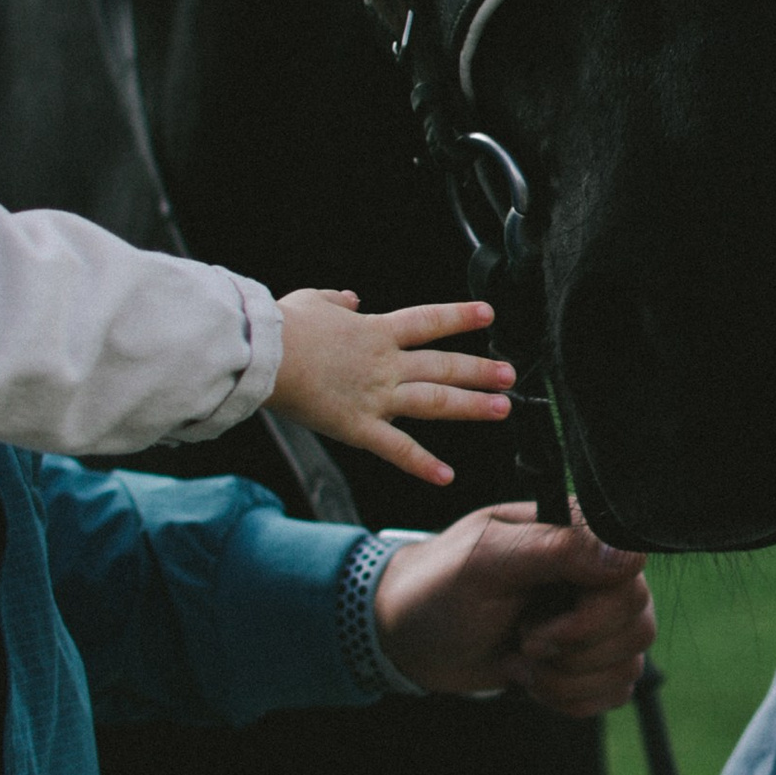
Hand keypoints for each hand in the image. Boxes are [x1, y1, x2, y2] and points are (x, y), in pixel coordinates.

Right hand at [272, 289, 514, 486]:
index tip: (488, 314)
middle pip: (443, 365)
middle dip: (480, 370)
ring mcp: (376, 396)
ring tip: (503, 409)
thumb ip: (337, 300)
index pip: (428, 320)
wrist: (265, 353)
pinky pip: (396, 448)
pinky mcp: (358, 426)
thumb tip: (352, 298)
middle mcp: (384, 363)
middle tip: (510, 375)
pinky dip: (422, 464)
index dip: (460, 317)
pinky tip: (446, 475)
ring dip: (471, 406)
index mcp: (375, 331)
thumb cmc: (282, 326)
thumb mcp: (313, 300)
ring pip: (434, 402)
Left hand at [373, 502, 654, 713]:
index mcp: (576, 532)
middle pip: (637, 624)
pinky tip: (533, 680)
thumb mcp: (485, 561)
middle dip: (572, 650)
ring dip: (567, 679)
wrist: (412, 638)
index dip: (594, 613)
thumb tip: (628, 557)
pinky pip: (616, 690)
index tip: (541, 625)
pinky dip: (571, 698)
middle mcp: (597, 572)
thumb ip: (556, 550)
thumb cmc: (439, 588)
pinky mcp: (591, 658)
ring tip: (521, 660)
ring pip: (630, 663)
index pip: (631, 573)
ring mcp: (598, 617)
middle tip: (523, 641)